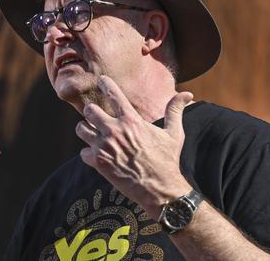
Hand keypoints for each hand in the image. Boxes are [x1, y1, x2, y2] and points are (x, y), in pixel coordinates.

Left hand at [76, 75, 193, 217]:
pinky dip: (88, 153)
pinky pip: (83, 152)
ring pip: (81, 129)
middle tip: (96, 116)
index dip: (105, 83)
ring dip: (86, 131)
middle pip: (90, 110)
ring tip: (93, 134)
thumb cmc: (167, 160)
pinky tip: (98, 155)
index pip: (112, 94)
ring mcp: (104, 147)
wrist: (159, 189)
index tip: (101, 79)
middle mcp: (114, 131)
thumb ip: (175, 110)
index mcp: (131, 120)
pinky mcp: (98, 163)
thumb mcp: (174, 133)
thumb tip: (188, 94)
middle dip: (92, 112)